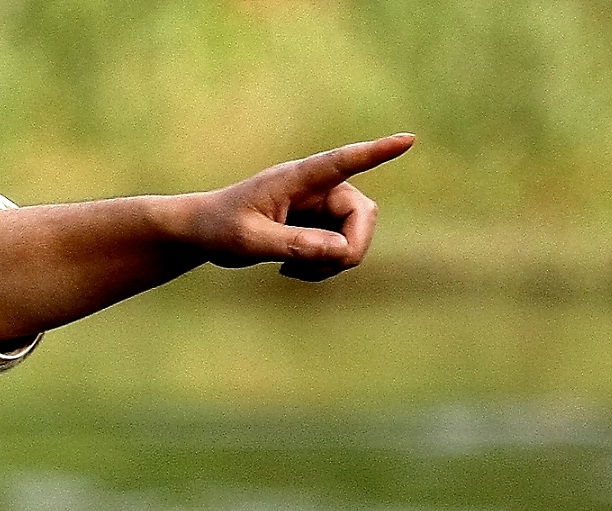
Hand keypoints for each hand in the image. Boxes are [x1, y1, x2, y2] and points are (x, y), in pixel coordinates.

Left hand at [173, 133, 413, 279]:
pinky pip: (341, 249)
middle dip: (350, 248)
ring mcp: (320, 206)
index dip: (376, 152)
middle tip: (318, 269)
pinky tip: (292, 270)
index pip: (343, 161)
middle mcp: (317, 188)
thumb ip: (293, 244)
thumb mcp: (249, 241)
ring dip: (333, 262)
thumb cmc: (219, 228)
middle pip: (363, 215)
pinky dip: (325, 267)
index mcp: (298, 178)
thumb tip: (340, 251)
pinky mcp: (319, 225)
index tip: (407, 140)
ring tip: (292, 270)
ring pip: (355, 236)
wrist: (203, 232)